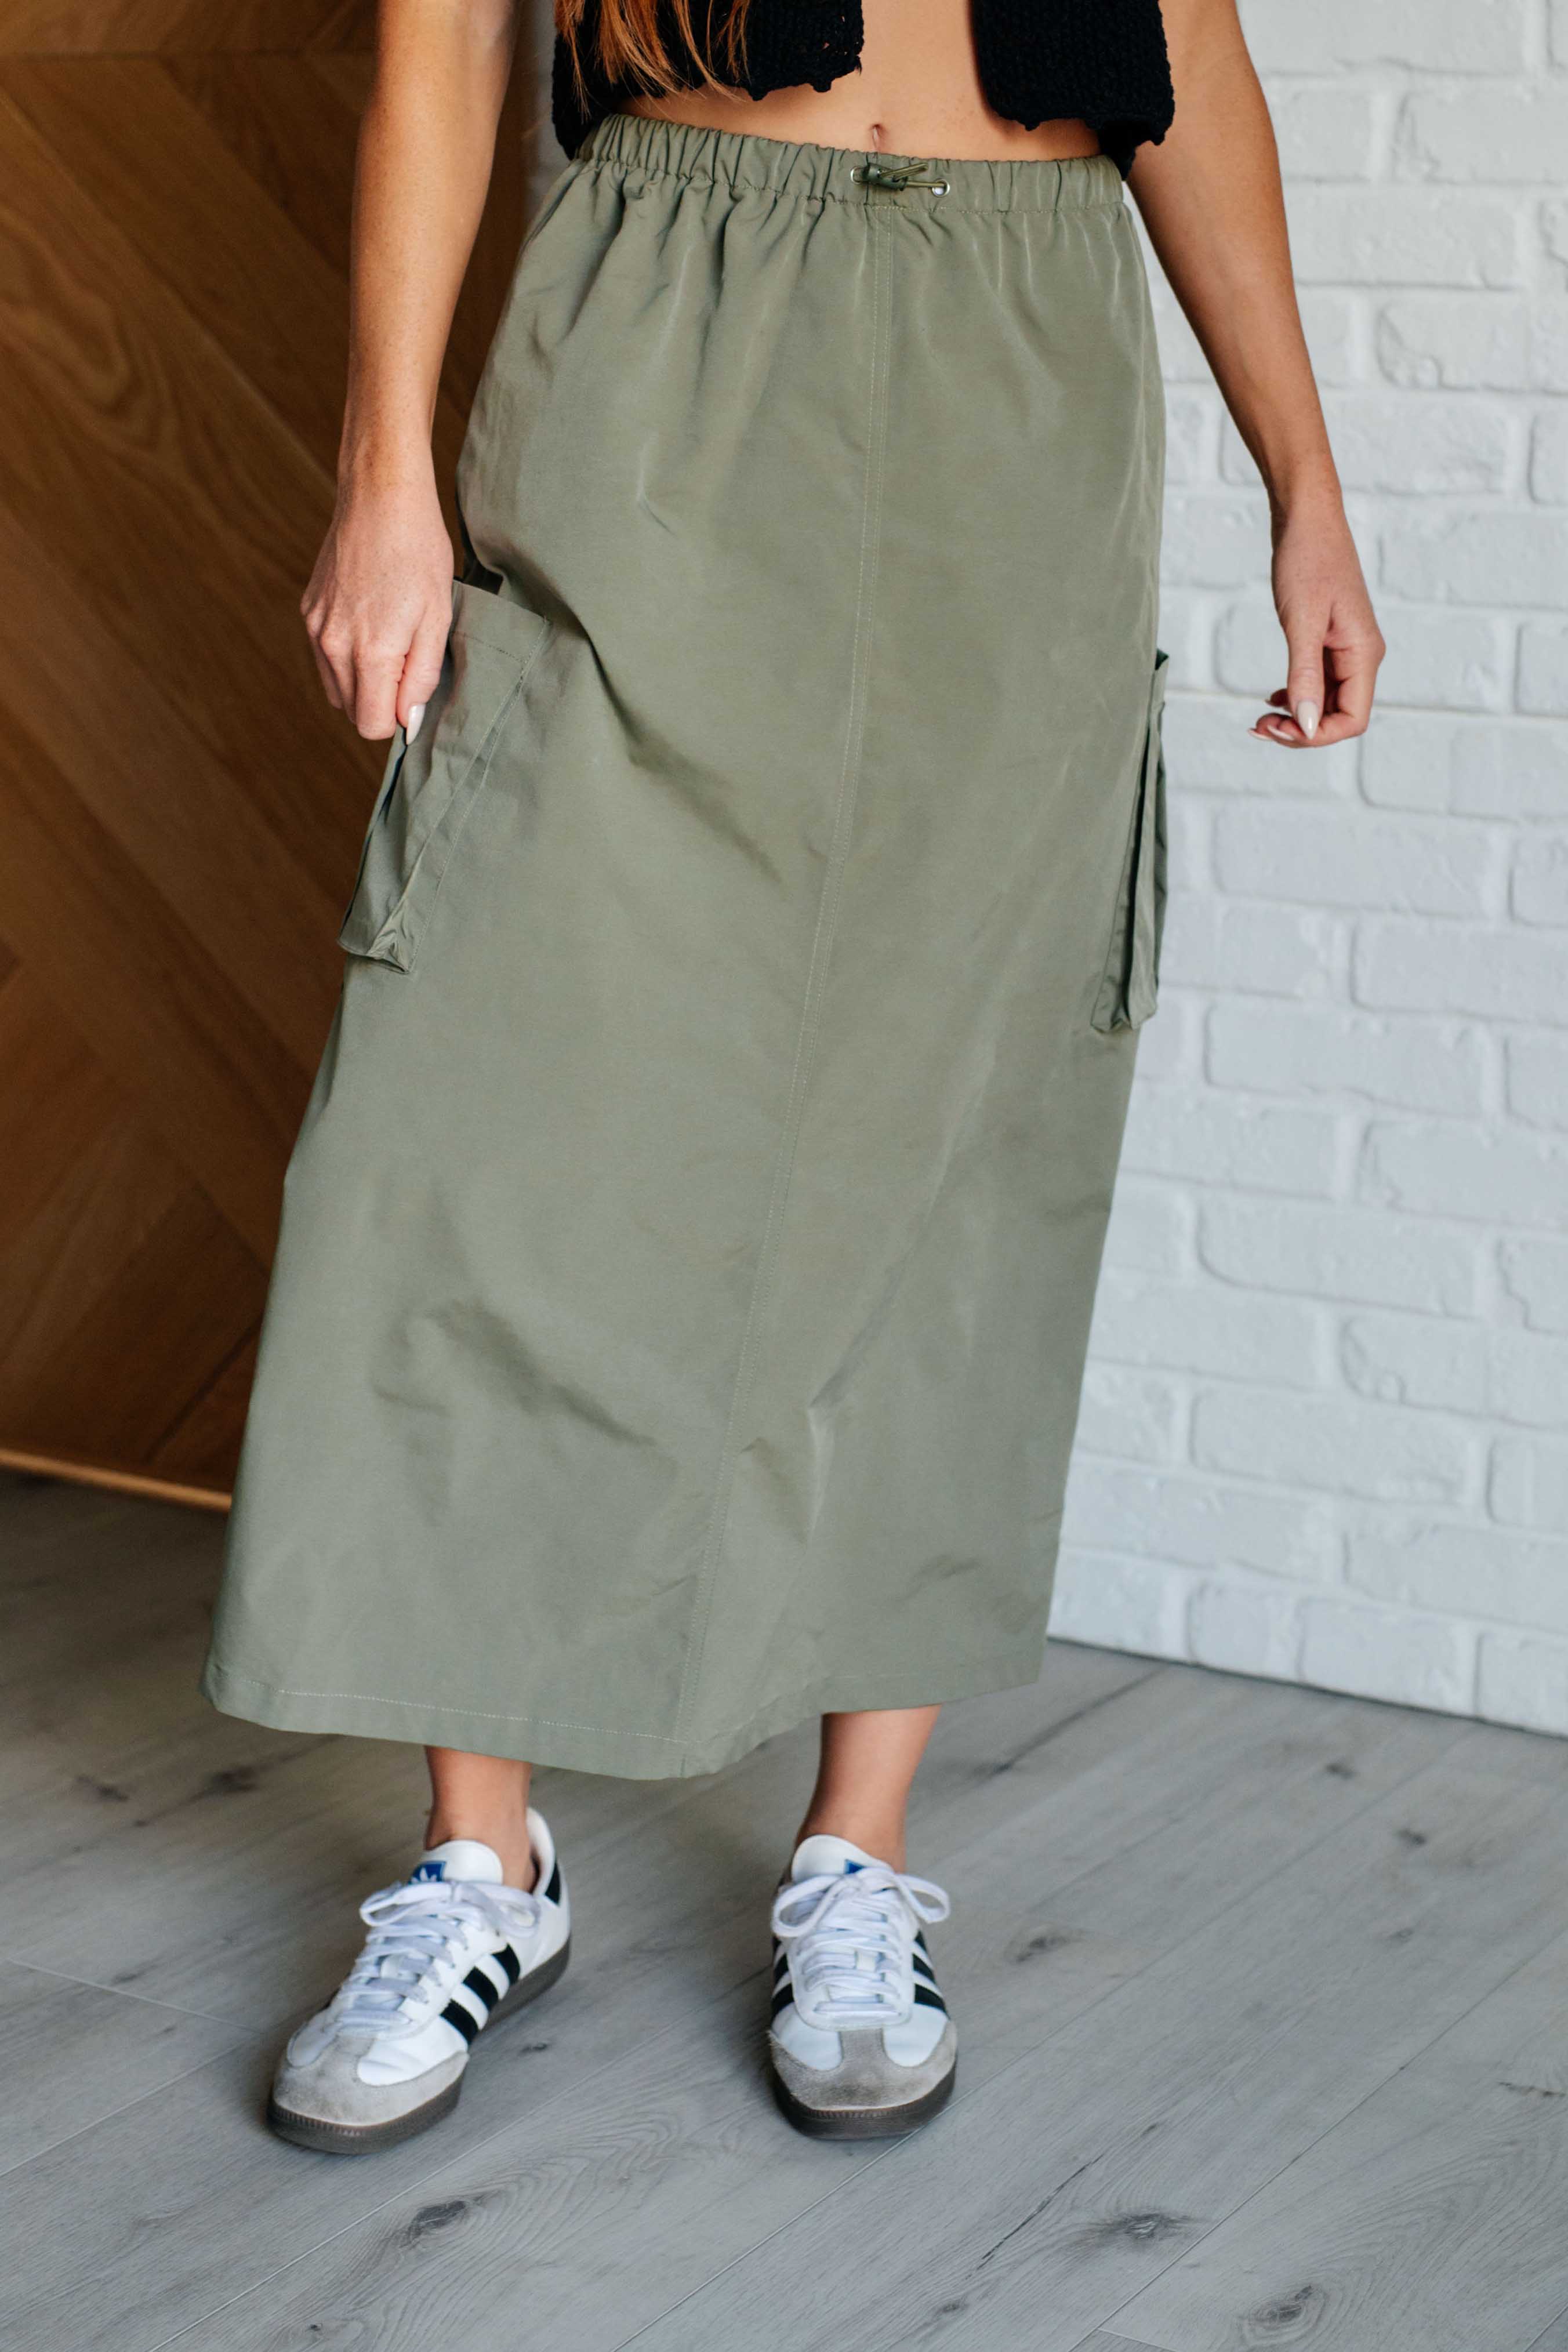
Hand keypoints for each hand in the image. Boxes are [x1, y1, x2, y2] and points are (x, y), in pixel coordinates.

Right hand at [302, 465, 454, 740]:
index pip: (372, 724)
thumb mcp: (438, 619)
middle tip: (407, 657)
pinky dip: (346, 656)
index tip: (414, 689)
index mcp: (372, 652)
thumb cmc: (420, 553)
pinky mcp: (308, 610)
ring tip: (389, 638)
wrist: (381, 497)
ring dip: (363, 680)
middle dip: (380, 700)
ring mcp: (316, 627)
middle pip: (352, 711)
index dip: (397, 717)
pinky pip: (325, 658)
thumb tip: (408, 721)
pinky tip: (369, 620)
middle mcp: (334, 645)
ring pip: (337, 688)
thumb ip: (422, 678)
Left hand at [1251, 497, 1384, 749]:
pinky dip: (1295, 696)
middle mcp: (1360, 656)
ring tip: (1259, 718)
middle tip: (1257, 726)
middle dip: (1300, 730)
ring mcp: (1345, 649)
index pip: (1352, 719)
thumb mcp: (1302, 622)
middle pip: (1338, 717)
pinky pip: (1317, 683)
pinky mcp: (1328, 641)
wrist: (1307, 519)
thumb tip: (1306, 725)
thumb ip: (1304, 675)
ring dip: (1295, 717)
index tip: (1277, 728)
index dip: (1316, 735)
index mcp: (1363, 654)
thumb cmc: (1308, 561)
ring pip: (1324, 702)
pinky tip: (1272, 698)